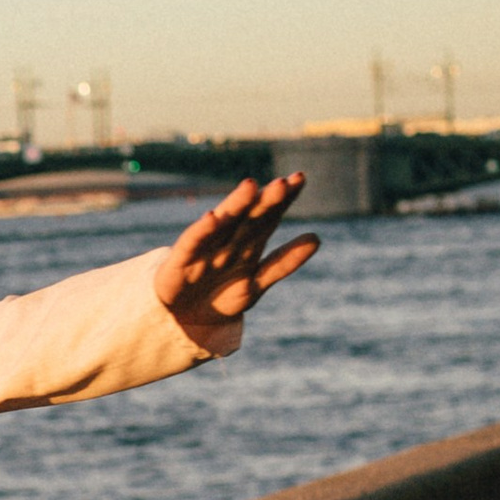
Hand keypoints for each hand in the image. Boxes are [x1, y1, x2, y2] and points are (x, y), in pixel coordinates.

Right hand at [154, 174, 318, 334]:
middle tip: (283, 183)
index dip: (283, 199)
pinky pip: (193, 243)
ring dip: (236, 205)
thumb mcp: (256, 284)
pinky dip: (202, 231)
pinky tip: (213, 217)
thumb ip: (283, 262)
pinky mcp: (182, 260)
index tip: (299, 179)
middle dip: (265, 200)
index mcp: (248, 244)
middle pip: (250, 216)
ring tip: (251, 187)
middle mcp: (228, 240)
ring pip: (223, 223)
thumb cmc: (220, 298)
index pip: (269, 216)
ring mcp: (205, 248)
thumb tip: (317, 238)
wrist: (182, 321)